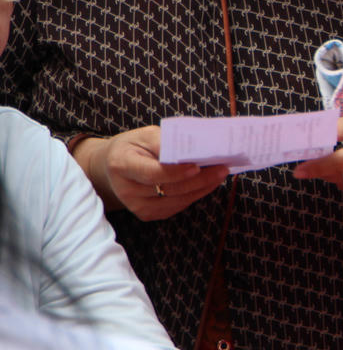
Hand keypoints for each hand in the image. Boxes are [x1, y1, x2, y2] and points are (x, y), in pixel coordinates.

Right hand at [74, 127, 227, 219]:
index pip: (153, 173)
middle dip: (200, 179)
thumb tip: (195, 149)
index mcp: (122, 165)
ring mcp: (136, 206)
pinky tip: (208, 183)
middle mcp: (126, 190)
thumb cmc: (134, 146)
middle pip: (170, 188)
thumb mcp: (145, 135)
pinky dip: (195, 194)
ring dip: (203, 187)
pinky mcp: (147, 214)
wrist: (113, 166)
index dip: (176, 172)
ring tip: (220, 173)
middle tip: (222, 167)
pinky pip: (177, 206)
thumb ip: (166, 142)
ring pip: (178, 200)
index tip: (198, 166)